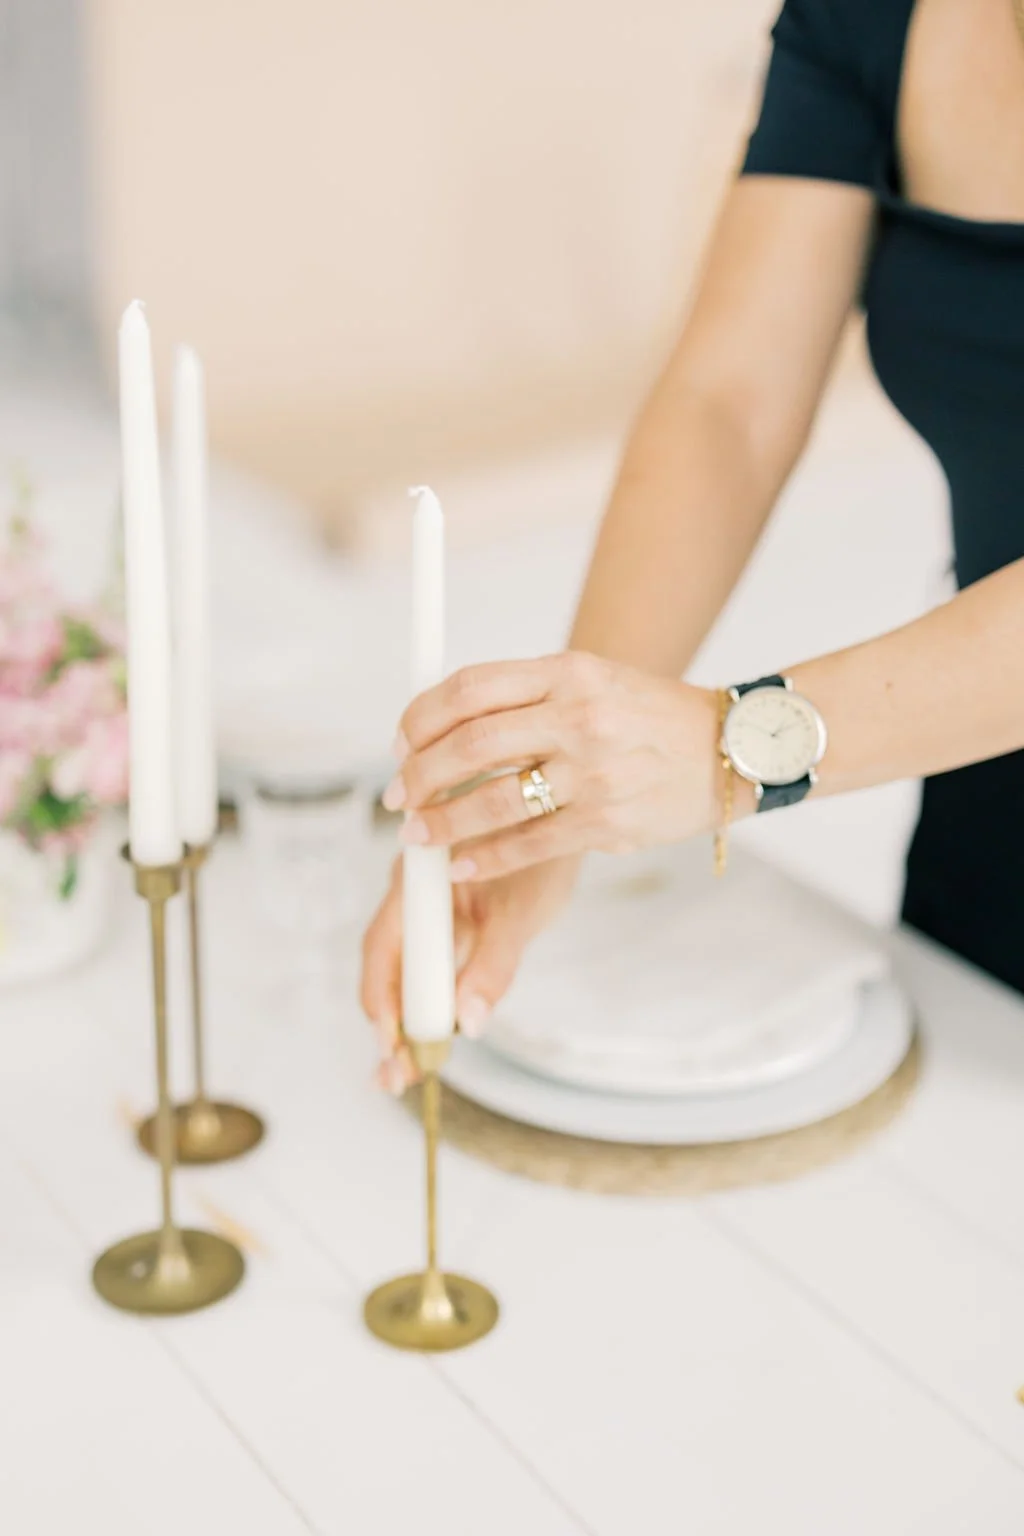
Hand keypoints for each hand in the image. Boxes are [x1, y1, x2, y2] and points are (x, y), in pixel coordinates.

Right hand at [360, 856, 579, 1090]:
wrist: (558, 817)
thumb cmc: (540, 855)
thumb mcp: (520, 913)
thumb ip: (493, 965)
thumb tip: (468, 1025)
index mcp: (416, 881)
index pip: (383, 951)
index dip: (384, 1003)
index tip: (393, 1048)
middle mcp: (409, 898)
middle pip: (386, 969)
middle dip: (388, 1027)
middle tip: (395, 1079)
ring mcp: (424, 914)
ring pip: (403, 975)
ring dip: (404, 1024)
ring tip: (405, 1076)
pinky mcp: (444, 928)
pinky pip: (426, 972)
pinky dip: (426, 1009)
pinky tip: (429, 1044)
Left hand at [381, 652, 722, 882]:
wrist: (731, 748)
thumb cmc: (650, 716)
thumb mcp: (592, 680)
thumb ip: (526, 695)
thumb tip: (443, 726)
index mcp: (567, 672)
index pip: (470, 688)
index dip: (420, 718)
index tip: (399, 744)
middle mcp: (578, 716)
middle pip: (470, 744)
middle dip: (419, 775)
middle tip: (395, 796)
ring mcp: (593, 771)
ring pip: (492, 801)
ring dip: (441, 822)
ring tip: (416, 835)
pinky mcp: (606, 821)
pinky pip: (528, 844)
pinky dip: (484, 859)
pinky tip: (460, 866)